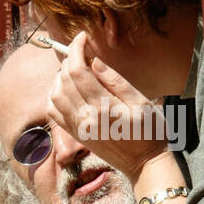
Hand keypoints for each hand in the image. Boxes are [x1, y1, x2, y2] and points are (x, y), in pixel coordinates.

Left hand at [47, 32, 168, 180]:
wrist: (145, 165)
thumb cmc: (151, 132)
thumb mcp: (141, 102)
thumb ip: (116, 81)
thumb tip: (94, 62)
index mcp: (102, 107)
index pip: (77, 70)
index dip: (75, 48)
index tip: (82, 37)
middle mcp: (85, 118)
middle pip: (63, 80)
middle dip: (68, 59)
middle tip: (81, 50)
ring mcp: (78, 128)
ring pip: (54, 95)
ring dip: (59, 77)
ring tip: (75, 69)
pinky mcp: (76, 135)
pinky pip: (53, 113)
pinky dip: (53, 96)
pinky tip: (66, 89)